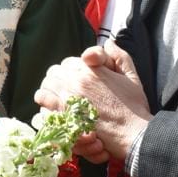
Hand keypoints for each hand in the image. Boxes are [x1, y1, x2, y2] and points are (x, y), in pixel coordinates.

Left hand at [35, 42, 151, 163]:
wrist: (133, 133)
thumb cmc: (134, 106)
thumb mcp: (132, 76)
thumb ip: (119, 56)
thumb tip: (108, 43)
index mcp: (90, 70)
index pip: (68, 63)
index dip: (71, 71)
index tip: (77, 79)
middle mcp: (76, 81)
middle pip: (54, 73)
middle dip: (58, 79)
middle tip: (65, 89)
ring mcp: (68, 98)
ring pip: (46, 86)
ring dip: (50, 90)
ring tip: (57, 98)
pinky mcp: (63, 115)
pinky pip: (44, 102)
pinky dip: (46, 104)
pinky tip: (53, 109)